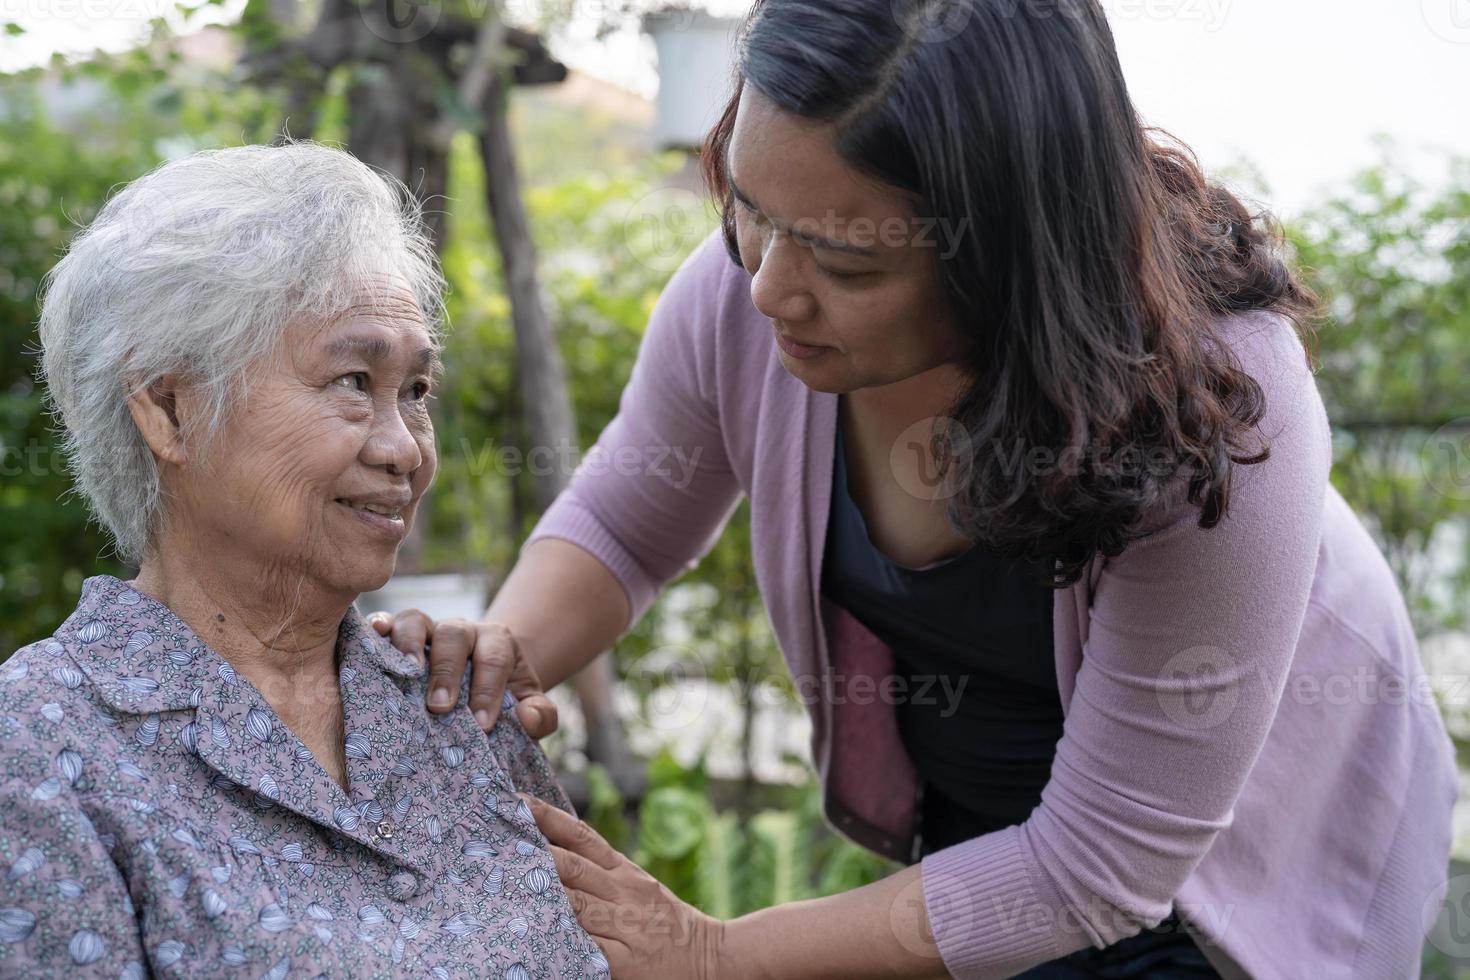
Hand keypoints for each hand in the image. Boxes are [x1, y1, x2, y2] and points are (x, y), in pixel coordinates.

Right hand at [366, 610, 558, 737]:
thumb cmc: (504, 697)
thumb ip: (541, 715)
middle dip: (448, 671)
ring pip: (417, 620)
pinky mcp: (401, 635)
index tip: (482, 724)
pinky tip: (371, 635)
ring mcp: (430, 630)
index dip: (489, 690)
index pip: (494, 659)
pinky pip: (388, 621)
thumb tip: (528, 717)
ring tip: (405, 673)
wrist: (483, 678)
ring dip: (409, 644)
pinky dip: (379, 626)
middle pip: (455, 636)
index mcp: (497, 643)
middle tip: (440, 707)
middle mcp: (463, 631)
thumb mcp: (530, 706)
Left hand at [518, 792, 725, 979]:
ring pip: (573, 903)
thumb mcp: (639, 885)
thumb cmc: (668, 922)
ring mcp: (623, 925)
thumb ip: (603, 871)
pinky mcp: (623, 961)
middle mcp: (622, 891)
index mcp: (624, 870)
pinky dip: (562, 941)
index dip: (546, 816)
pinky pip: (586, 949)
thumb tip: (554, 852)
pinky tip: (536, 935)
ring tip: (501, 882)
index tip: (515, 801)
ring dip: (537, 893)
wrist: (713, 955)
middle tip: (493, 840)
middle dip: (531, 852)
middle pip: (569, 866)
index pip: (581, 835)